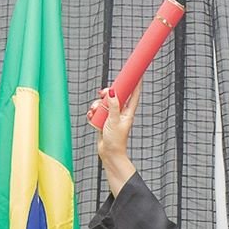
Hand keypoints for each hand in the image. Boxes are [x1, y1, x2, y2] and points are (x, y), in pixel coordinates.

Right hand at [89, 81, 140, 195]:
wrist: (109, 154)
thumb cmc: (116, 141)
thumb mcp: (114, 121)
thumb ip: (113, 106)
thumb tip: (112, 92)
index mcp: (128, 111)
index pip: (134, 94)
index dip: (136, 83)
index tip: (138, 73)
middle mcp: (120, 112)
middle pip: (115, 95)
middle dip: (106, 93)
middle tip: (102, 94)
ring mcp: (111, 116)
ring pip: (103, 103)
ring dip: (96, 105)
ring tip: (94, 111)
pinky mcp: (103, 121)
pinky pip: (96, 112)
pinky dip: (92, 113)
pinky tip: (91, 116)